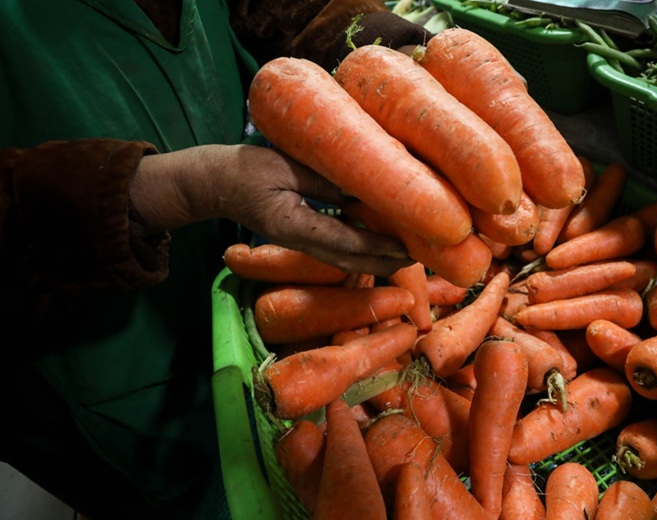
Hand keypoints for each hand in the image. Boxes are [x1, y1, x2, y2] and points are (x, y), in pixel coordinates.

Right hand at [131, 144, 412, 275]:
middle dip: (388, 262)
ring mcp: (301, 241)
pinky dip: (365, 247)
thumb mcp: (284, 166)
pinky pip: (339, 248)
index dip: (379, 248)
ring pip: (348, 258)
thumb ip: (323, 180)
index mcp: (292, 225)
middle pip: (352, 261)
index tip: (410, 249)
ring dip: (380, 258)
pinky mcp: (303, 235)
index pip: (344, 242)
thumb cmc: (244, 169)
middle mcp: (299, 240)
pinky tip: (386, 240)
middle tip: (425, 258)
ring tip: (414, 253)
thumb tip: (366, 187)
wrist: (213, 182)